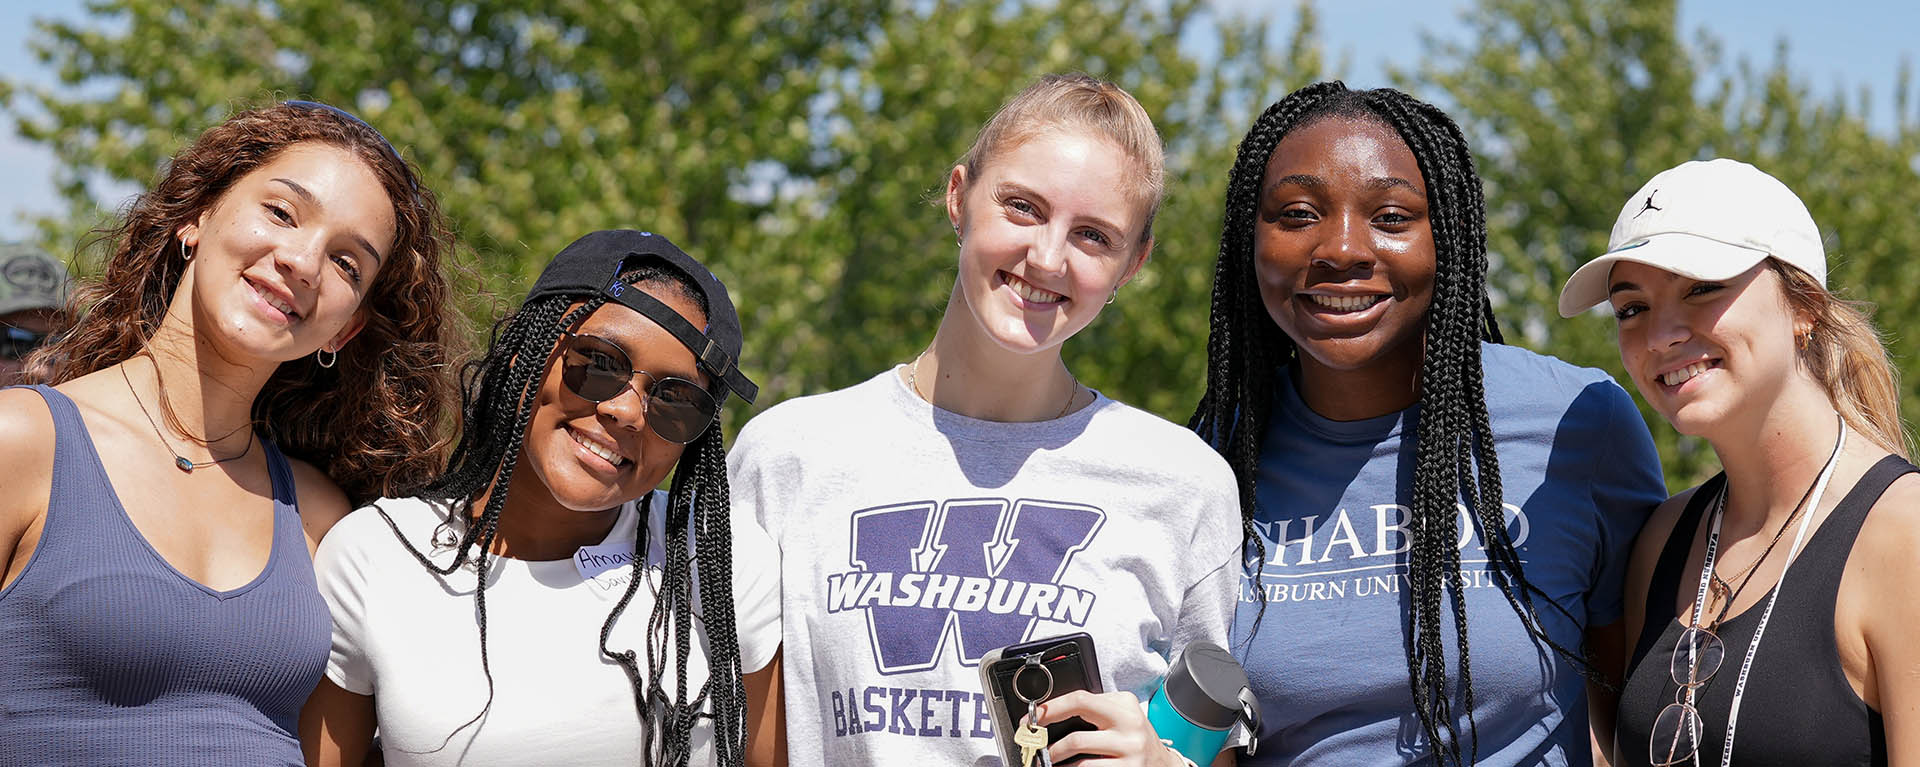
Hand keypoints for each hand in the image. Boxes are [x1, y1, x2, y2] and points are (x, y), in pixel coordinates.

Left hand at [1033, 690, 1184, 766]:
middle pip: (1076, 739)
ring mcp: (1130, 754)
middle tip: (1037, 749)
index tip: (1031, 719)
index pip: (1079, 700)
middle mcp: (1130, 730)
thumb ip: (1095, 707)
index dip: (1050, 709)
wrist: (1164, 764)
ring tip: (1049, 762)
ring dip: (1058, 765)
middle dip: (1050, 748)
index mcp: (1124, 707)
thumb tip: (1052, 711)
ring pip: (1080, 764)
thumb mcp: (1122, 713)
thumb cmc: (1135, 736)